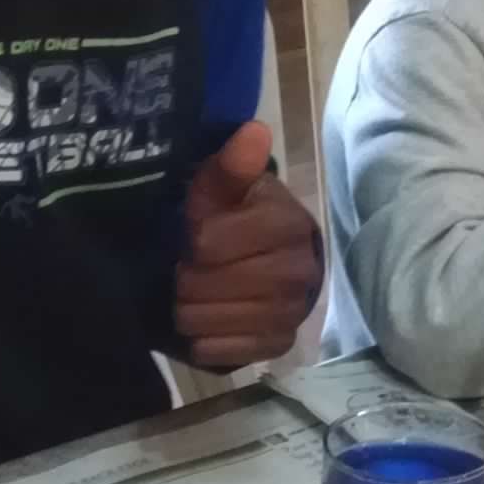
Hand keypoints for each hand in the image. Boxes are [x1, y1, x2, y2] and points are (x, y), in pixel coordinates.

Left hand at [173, 122, 323, 367]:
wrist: (264, 258)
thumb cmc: (236, 216)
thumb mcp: (225, 185)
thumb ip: (233, 164)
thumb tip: (253, 131)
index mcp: (287, 224)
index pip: (208, 243)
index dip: (190, 240)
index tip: (190, 235)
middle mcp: (299, 271)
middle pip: (207, 285)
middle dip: (185, 278)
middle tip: (184, 270)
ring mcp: (292, 311)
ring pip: (212, 321)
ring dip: (189, 310)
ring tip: (190, 295)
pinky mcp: (281, 343)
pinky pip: (225, 352)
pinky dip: (205, 339)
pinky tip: (204, 321)